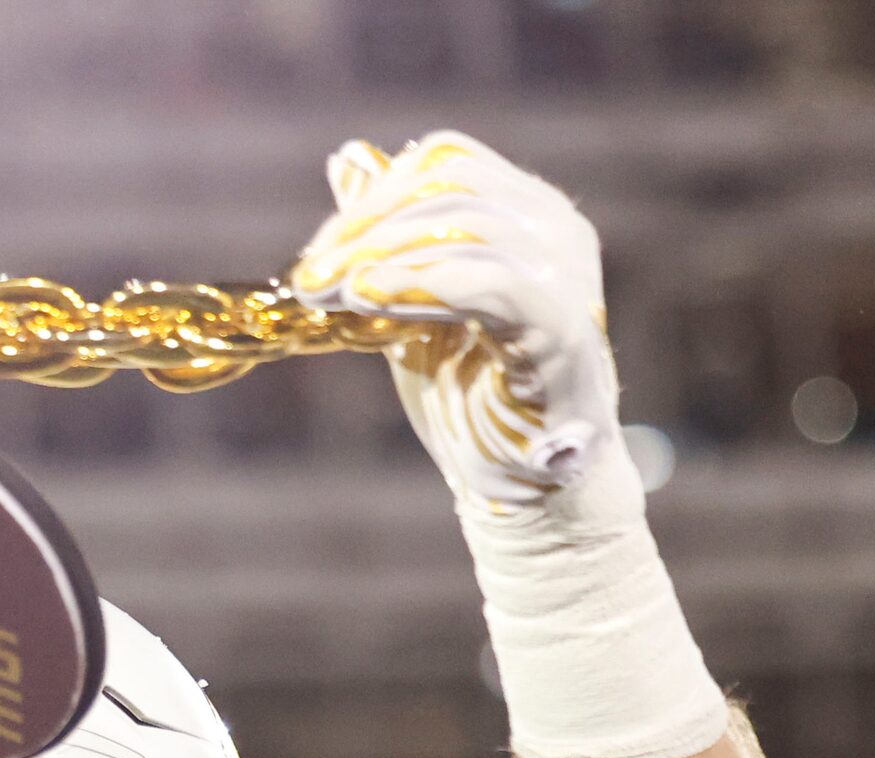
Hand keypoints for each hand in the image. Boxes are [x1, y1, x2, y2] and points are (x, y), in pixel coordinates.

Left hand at [292, 133, 622, 509]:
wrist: (518, 483)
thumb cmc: (469, 393)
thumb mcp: (410, 303)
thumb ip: (388, 235)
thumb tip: (349, 158)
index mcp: (527, 213)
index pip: (445, 165)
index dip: (372, 199)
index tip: (317, 255)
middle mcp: (556, 232)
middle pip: (448, 191)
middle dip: (363, 231)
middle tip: (307, 279)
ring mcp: (567, 277)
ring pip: (463, 230)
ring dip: (378, 258)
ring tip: (325, 295)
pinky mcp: (562, 329)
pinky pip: (490, 286)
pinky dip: (419, 285)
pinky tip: (365, 300)